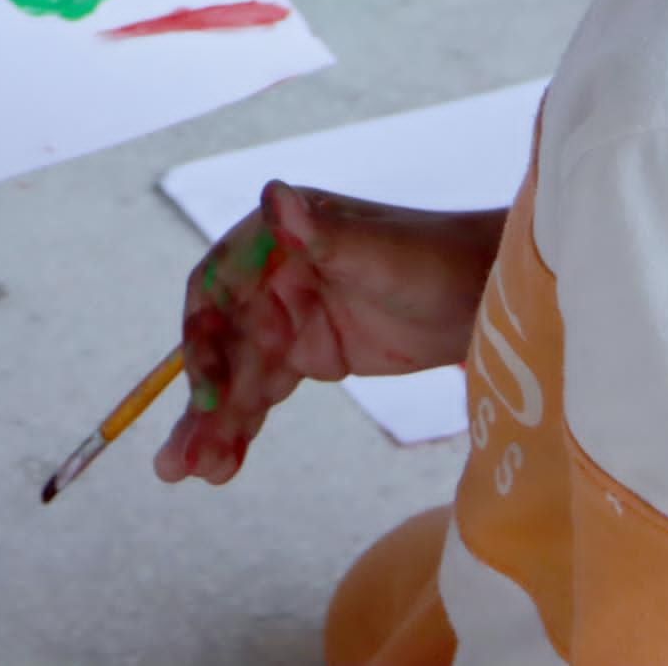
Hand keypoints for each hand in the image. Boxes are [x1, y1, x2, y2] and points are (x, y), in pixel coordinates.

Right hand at [156, 185, 505, 485]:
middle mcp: (268, 276)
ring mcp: (286, 318)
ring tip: (187, 473)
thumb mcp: (380, 252)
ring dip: (211, 424)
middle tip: (179, 459)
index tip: (205, 392)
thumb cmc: (437, 259)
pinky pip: (262, 394)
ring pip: (236, 376)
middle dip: (201, 402)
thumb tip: (273, 194)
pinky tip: (221, 466)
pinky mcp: (307, 354)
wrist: (487, 294)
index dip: (202, 339)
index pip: (217, 288)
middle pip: (219, 343)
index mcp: (275, 237)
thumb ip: (321, 232)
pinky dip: (240, 428)